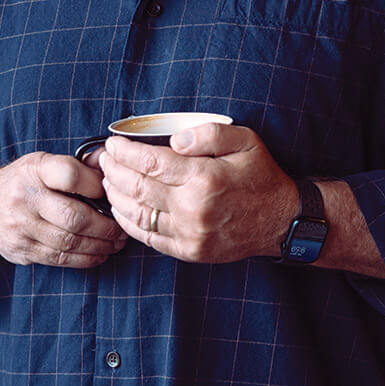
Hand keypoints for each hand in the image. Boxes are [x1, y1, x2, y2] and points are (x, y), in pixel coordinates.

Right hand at [0, 151, 125, 268]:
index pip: (69, 175)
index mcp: (33, 169)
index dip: (96, 185)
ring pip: (69, 242)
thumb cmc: (25, 181)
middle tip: (122, 229)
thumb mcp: (43, 163)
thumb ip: (76, 167)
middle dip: (106, 226)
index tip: (111, 192)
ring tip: (117, 243)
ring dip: (100, 246)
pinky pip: (59, 259)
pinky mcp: (21, 250)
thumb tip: (113, 169)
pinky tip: (99, 254)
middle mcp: (23, 198)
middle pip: (74, 217)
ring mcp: (20, 227)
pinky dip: (85, 259)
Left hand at [98, 124, 297, 262]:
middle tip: (103, 159)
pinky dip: (128, 222)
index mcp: (205, 177)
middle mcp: (193, 208)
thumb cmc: (261, 176)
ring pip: (137, 214)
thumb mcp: (245, 140)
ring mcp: (189, 233)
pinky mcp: (189, 251)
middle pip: (137, 187)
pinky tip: (121, 208)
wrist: (282, 221)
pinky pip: (148, 237)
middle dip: (113, 171)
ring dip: (115, 196)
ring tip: (106, 180)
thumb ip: (209, 134)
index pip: (150, 162)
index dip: (125, 152)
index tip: (113, 144)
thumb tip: (174, 139)